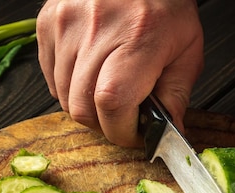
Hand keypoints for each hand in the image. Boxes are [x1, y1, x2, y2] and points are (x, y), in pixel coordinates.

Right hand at [36, 0, 203, 146]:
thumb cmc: (165, 6)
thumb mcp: (187, 50)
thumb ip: (177, 96)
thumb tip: (169, 136)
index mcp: (138, 37)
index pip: (113, 104)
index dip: (122, 131)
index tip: (135, 133)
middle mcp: (96, 29)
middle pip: (83, 109)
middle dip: (105, 125)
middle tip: (124, 116)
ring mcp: (66, 25)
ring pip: (64, 98)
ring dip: (87, 107)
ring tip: (109, 90)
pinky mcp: (47, 24)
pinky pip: (52, 79)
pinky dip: (70, 89)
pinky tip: (91, 75)